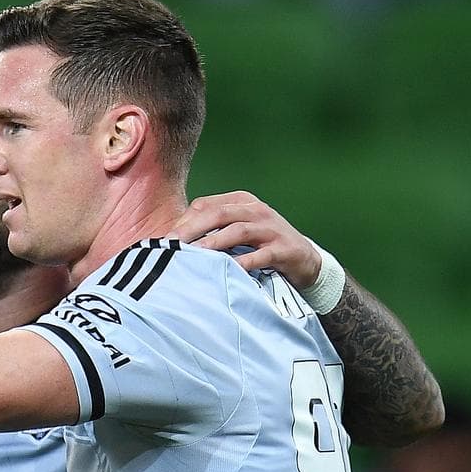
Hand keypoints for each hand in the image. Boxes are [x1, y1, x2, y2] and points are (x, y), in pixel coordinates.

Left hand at [170, 190, 320, 288]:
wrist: (305, 260)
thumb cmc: (262, 246)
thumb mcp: (237, 232)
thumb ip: (211, 232)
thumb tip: (173, 243)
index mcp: (241, 202)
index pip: (206, 205)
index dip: (184, 221)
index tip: (165, 238)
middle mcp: (256, 210)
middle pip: (218, 214)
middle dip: (192, 229)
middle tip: (172, 244)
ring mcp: (271, 228)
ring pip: (238, 230)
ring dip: (214, 242)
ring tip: (194, 255)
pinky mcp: (284, 248)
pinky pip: (261, 254)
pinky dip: (244, 261)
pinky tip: (228, 269)